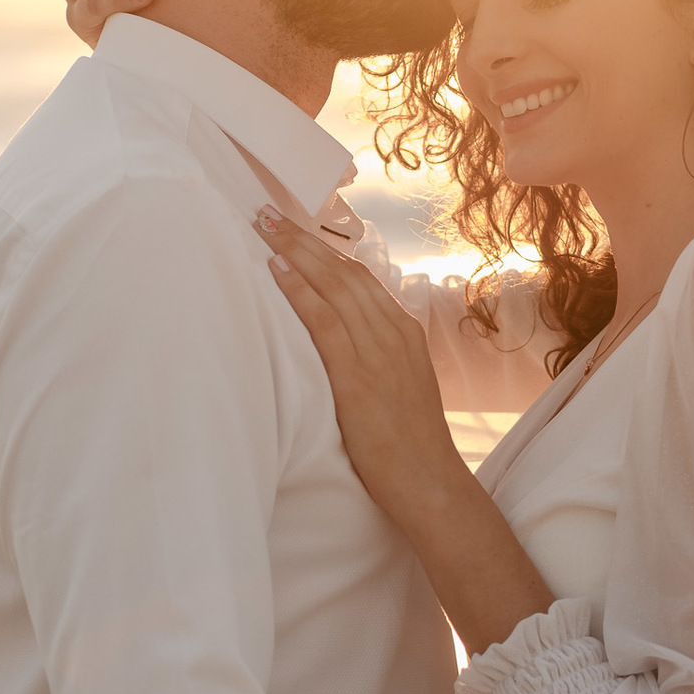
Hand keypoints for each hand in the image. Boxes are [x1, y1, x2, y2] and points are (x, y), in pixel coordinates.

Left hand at [254, 206, 464, 531]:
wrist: (430, 482)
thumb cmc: (410, 444)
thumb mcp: (401, 387)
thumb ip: (378, 359)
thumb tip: (345, 346)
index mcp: (405, 331)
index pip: (362, 277)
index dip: (326, 249)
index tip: (296, 228)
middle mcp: (394, 331)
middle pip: (344, 270)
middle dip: (304, 237)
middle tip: (267, 211)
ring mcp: (378, 351)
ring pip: (334, 284)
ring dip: (295, 250)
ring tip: (263, 226)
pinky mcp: (358, 376)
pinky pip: (325, 321)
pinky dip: (299, 290)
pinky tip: (276, 269)